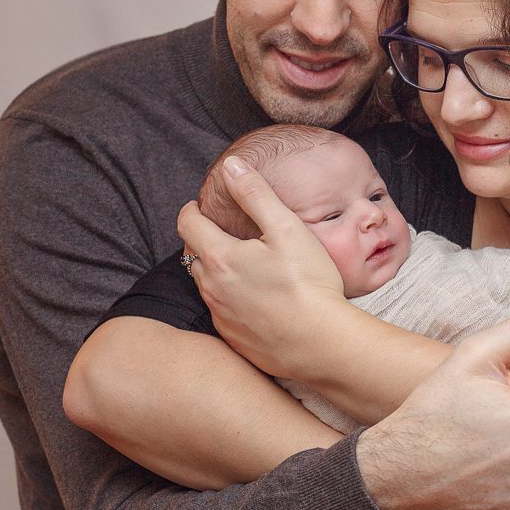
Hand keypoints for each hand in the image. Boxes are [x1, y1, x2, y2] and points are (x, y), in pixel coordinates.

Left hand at [177, 155, 346, 377]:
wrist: (321, 343)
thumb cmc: (308, 283)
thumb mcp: (286, 228)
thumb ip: (255, 193)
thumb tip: (231, 166)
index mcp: (219, 257)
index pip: (188, 224)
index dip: (192, 210)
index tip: (199, 206)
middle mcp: (211, 288)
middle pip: (193, 255)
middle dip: (202, 240)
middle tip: (221, 232)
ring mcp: (220, 316)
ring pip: (206, 284)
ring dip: (215, 270)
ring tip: (239, 264)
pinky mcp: (233, 338)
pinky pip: (222, 311)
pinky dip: (230, 299)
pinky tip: (255, 298)